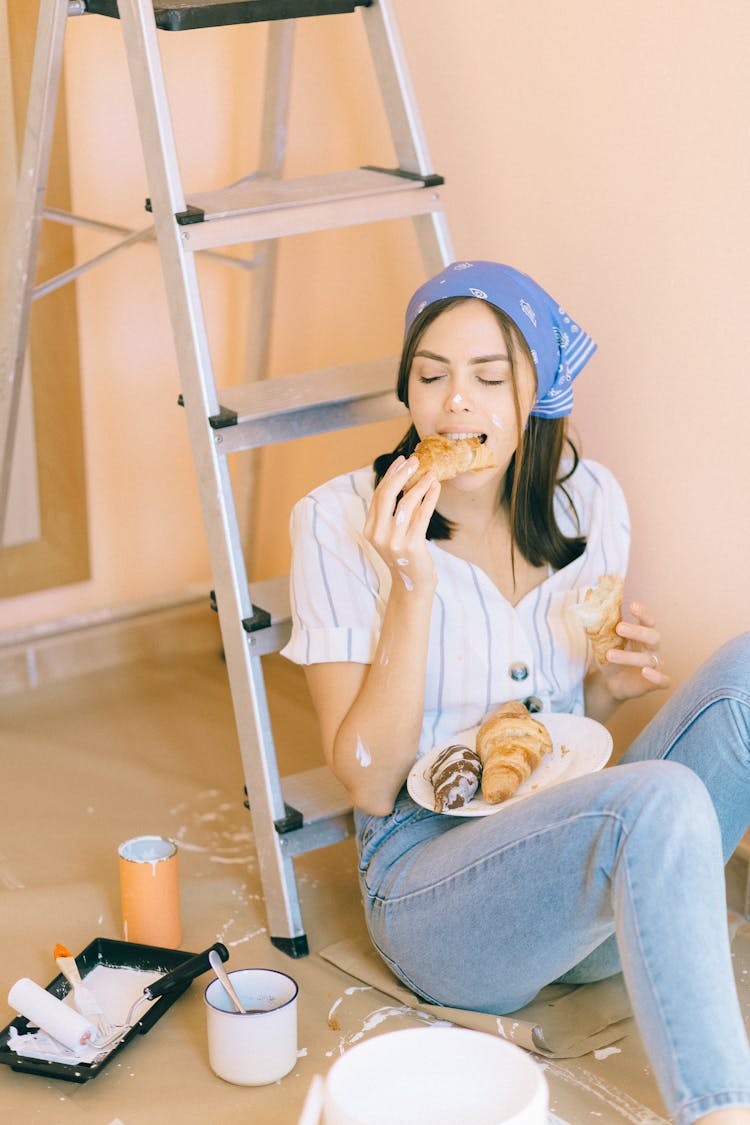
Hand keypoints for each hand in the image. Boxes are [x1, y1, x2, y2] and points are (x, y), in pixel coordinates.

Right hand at [364, 455, 440, 592]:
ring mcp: (394, 541)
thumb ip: (392, 513)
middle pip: (387, 495)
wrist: (412, 585)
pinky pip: (422, 515)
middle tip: (414, 461)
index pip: (378, 495)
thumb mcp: (392, 534)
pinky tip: (436, 488)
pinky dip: (430, 498)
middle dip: (401, 474)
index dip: (390, 476)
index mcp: (369, 530)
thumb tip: (403, 479)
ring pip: (406, 503)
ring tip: (431, 474)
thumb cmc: (405, 556)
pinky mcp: (411, 545)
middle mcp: (378, 535)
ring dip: (420, 485)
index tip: (401, 461)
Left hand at [600, 601, 671, 702]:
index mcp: (643, 635)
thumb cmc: (612, 658)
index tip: (632, 605)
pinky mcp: (655, 683)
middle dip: (637, 631)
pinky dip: (657, 677)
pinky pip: (664, 680)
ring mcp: (656, 665)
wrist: (611, 683)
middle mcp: (653, 649)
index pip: (648, 620)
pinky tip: (645, 671)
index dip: (643, 613)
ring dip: (629, 656)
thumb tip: (589, 615)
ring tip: (609, 654)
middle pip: (652, 636)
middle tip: (619, 628)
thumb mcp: (605, 644)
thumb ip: (602, 631)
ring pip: (649, 659)